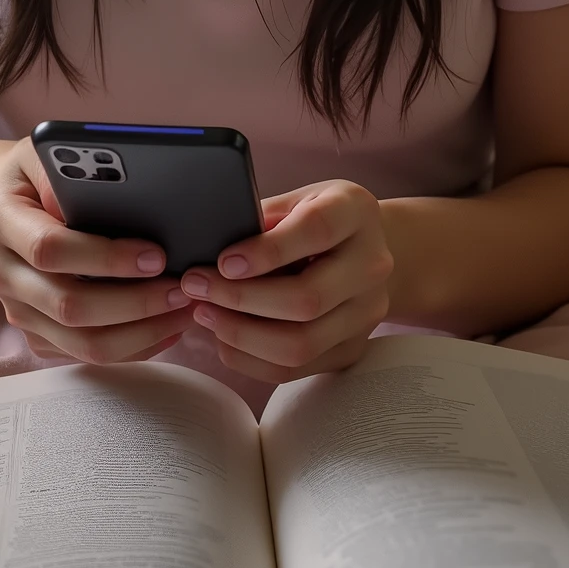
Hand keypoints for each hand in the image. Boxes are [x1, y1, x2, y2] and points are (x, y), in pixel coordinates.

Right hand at [0, 139, 193, 363]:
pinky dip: (133, 347)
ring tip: (183, 311)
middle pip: (69, 306)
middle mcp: (0, 271)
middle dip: (135, 303)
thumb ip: (71, 167)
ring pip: (81, 343)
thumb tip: (114, 191)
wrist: (6, 206)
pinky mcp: (35, 333)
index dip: (106, 257)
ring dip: (141, 332)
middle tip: (182, 288)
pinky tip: (166, 326)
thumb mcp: (45, 152)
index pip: (51, 249)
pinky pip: (85, 354)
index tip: (156, 255)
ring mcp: (16, 308)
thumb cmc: (38, 174)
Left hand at [180, 180, 393, 382]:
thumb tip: (207, 244)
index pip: (316, 231)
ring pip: (300, 343)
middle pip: (307, 299)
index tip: (223, 262)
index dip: (267, 251)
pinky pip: (295, 368)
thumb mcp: (294, 199)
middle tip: (197, 287)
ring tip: (205, 313)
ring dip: (241, 334)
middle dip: (241, 299)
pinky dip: (249, 357)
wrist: (365, 249)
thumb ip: (261, 218)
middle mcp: (372, 264)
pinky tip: (224, 336)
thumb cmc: (316, 217)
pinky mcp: (353, 347)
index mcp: (355, 212)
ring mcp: (367, 311)